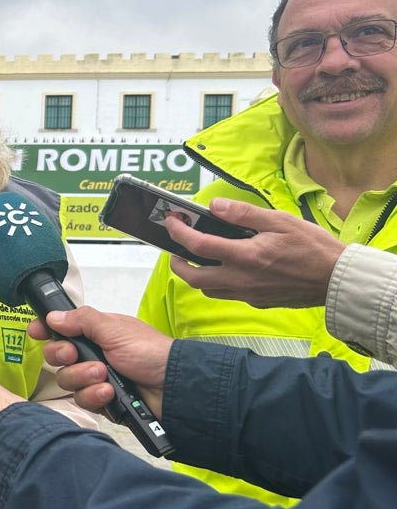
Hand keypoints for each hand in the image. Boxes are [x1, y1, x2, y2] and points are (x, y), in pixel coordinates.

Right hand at [27, 308, 171, 416]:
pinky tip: (109, 392)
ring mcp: (96, 379)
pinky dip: (94, 395)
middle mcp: (93, 355)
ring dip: (83, 377)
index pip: (63, 330)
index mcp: (96, 334)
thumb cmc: (150, 352)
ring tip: (103, 375)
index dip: (47, 331)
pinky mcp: (102, 401)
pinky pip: (83, 400)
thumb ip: (81, 320)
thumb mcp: (114, 329)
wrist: (173, 387)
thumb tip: (53, 317)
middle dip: (64, 356)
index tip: (36, 332)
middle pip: (58, 357)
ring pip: (67, 381)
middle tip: (75, 355)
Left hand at [165, 198, 345, 308]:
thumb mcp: (280, 221)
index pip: (198, 246)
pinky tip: (226, 269)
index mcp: (245, 256)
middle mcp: (241, 279)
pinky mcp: (258, 302)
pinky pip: (228, 295)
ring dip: (196, 276)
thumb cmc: (313, 247)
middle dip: (177, 263)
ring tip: (197, 259)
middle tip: (176, 249)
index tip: (171, 222)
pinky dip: (218, 283)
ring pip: (208, 289)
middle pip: (193, 278)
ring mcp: (248, 294)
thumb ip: (244, 214)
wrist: (337, 280)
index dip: (178, 232)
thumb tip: (215, 207)